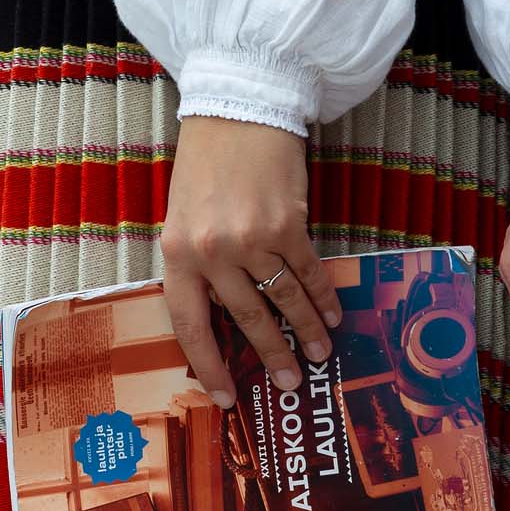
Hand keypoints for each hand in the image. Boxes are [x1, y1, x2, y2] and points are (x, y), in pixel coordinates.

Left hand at [159, 116, 341, 405]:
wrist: (237, 113)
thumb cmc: (205, 168)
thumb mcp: (182, 221)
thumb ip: (198, 268)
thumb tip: (223, 317)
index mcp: (177, 255)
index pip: (191, 326)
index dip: (208, 365)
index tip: (226, 396)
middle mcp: (212, 252)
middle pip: (245, 319)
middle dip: (270, 356)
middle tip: (290, 384)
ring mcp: (252, 238)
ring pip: (283, 298)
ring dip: (304, 331)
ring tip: (319, 353)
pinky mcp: (287, 223)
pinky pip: (307, 271)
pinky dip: (321, 296)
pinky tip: (331, 315)